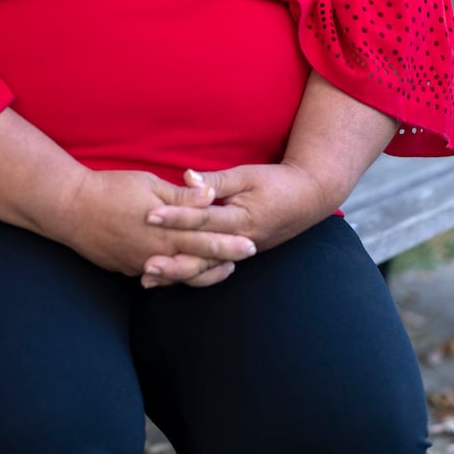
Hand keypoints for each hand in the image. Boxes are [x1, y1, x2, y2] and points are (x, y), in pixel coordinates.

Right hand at [54, 169, 254, 282]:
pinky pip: (157, 275)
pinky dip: (175, 274)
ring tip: (221, 269)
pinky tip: (184, 271)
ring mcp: (141, 263)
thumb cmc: (109, 189)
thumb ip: (182, 196)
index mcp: (165, 230)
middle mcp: (156, 252)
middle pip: (198, 260)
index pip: (205, 239)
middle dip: (224, 259)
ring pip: (179, 274)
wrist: (68, 209)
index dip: (229, 242)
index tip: (250, 243)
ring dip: (202, 271)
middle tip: (246, 258)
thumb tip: (210, 196)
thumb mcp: (148, 184)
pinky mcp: (127, 268)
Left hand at [138, 164, 332, 286]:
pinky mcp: (238, 255)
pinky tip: (168, 277)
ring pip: (205, 267)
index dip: (176, 217)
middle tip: (144, 264)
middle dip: (172, 260)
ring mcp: (240, 253)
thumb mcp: (248, 175)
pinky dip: (190, 273)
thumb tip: (188, 177)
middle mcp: (241, 241)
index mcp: (243, 219)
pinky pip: (211, 267)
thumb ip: (217, 179)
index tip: (150, 215)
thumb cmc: (277, 182)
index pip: (203, 219)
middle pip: (202, 254)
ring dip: (177, 273)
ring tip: (149, 278)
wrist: (309, 198)